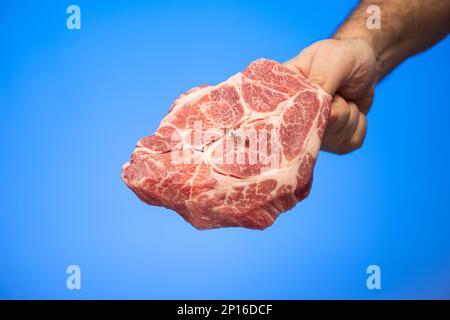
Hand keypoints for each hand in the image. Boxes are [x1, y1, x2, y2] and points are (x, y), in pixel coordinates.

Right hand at [285, 38, 376, 153]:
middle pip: (312, 132)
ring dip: (350, 115)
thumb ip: (320, 81)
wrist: (363, 65)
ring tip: (345, 97)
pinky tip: (352, 109)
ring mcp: (312, 133)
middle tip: (339, 92)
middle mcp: (293, 117)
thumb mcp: (332, 60)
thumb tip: (312, 107)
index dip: (303, 114)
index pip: (281, 117)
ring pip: (335, 138)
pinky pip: (350, 141)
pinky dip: (359, 123)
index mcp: (283, 94)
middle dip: (335, 111)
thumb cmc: (341, 56)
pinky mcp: (333, 141)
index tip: (323, 102)